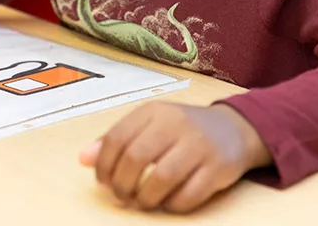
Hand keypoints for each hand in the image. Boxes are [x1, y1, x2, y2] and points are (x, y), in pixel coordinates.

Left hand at [80, 102, 270, 212]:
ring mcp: (199, 145)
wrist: (234, 129)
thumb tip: (83, 159)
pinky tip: (166, 203)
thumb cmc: (181, 130)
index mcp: (154, 111)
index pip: (117, 138)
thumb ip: (117, 140)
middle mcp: (176, 123)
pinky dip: (172, 205)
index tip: (102, 181)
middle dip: (122, 185)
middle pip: (136, 158)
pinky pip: (189, 195)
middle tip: (120, 196)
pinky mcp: (218, 168)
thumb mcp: (149, 125)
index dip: (103, 165)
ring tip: (141, 202)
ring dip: (145, 199)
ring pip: (162, 179)